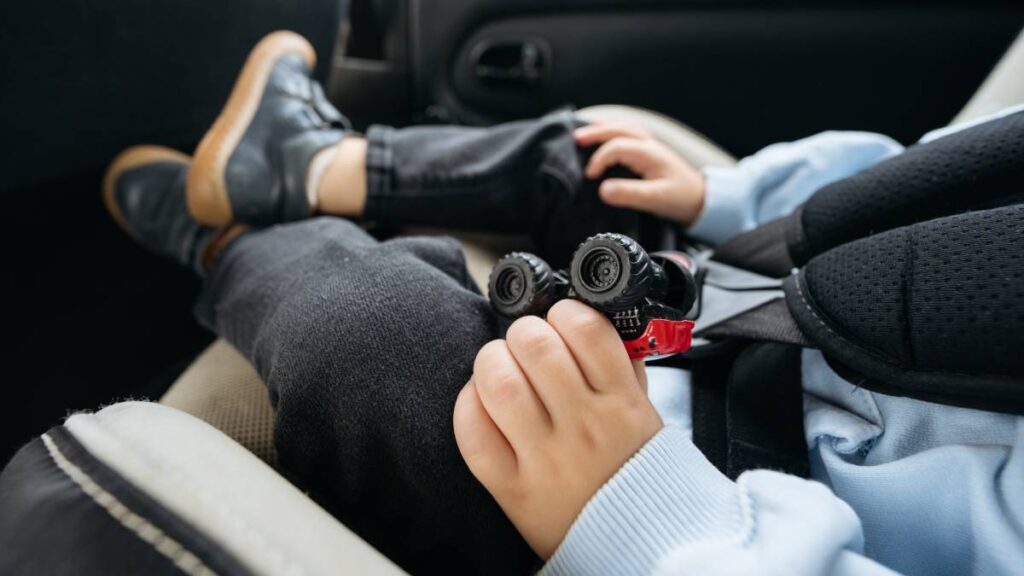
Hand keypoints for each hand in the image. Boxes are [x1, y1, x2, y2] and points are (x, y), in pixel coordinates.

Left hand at [453, 300, 662, 558]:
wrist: (637, 545)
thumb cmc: (636, 475)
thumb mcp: (646, 415)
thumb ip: (623, 369)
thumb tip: (589, 324)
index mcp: (623, 405)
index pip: (588, 331)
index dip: (565, 312)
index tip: (561, 319)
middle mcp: (585, 427)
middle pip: (537, 347)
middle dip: (524, 332)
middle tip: (525, 343)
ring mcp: (547, 458)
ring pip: (501, 383)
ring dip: (493, 361)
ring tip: (501, 367)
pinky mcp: (513, 488)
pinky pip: (475, 434)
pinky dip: (469, 405)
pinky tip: (481, 402)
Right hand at [575, 121, 705, 224]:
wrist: (703, 201)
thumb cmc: (681, 199)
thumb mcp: (655, 199)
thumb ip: (629, 194)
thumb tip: (602, 190)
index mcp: (649, 154)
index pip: (616, 147)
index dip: (599, 159)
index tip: (589, 177)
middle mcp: (649, 145)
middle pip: (619, 129)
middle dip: (595, 132)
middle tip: (575, 139)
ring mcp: (651, 146)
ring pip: (624, 128)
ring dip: (604, 128)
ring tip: (584, 132)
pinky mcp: (651, 153)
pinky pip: (629, 134)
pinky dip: (613, 132)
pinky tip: (605, 137)